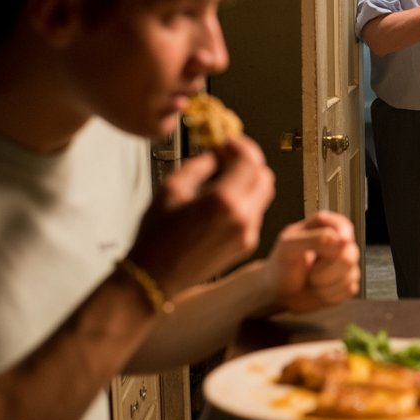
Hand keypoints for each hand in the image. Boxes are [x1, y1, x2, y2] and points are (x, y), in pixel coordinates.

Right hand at [128, 133, 275, 298]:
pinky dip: (245, 199)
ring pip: (264, 194)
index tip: (227, 141)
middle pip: (264, 175)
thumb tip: (215, 154)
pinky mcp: (247, 245)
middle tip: (227, 156)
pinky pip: (255, 213)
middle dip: (248, 161)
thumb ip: (198, 165)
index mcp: (223, 201)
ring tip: (224, 176)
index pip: (250, 160)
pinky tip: (222, 200)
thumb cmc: (157, 237)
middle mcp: (242, 218)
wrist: (155, 278)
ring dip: (249, 180)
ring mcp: (248, 233)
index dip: (241, 145)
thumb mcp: (170, 189)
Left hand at [261, 211, 359, 312]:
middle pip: (350, 252)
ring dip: (326, 283)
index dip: (345, 232)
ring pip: (351, 273)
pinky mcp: (345, 283)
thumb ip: (312, 239)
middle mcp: (336, 244)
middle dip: (328, 267)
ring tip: (311, 280)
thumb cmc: (280, 267)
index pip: (342, 224)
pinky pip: (349, 289)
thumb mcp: (288, 247)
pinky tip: (318, 291)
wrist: (278, 294)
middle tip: (310, 270)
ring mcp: (343, 265)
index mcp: (321, 228)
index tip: (342, 241)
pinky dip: (330, 294)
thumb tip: (337, 238)